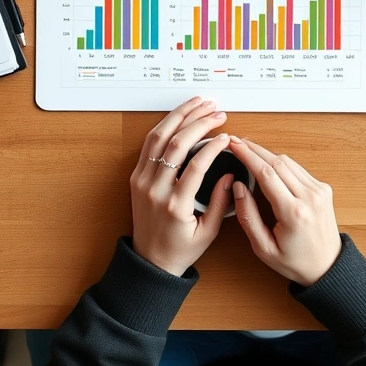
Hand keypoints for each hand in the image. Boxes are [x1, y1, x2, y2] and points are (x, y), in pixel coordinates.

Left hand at [130, 97, 234, 275]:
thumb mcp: (208, 232)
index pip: (195, 166)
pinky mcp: (136, 177)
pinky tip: (179, 116)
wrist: (149, 260)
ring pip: (158, 138)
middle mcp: (155, 190)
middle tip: (216, 112)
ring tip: (198, 104)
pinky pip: (149, 145)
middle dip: (198, 123)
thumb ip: (220, 202)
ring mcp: (142, 181)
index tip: (227, 137)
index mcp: (175, 206)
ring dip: (179, 117)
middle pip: (176, 145)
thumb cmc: (180, 249)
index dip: (213, 147)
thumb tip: (230, 174)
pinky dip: (164, 126)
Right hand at [229, 137, 341, 286]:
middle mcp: (309, 197)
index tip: (233, 145)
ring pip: (288, 161)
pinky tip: (266, 161)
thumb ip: (247, 217)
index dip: (247, 156)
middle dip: (254, 149)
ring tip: (247, 149)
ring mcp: (319, 190)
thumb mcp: (264, 248)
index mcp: (293, 213)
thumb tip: (237, 187)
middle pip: (277, 162)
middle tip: (236, 142)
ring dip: (266, 153)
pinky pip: (297, 168)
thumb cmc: (295, 262)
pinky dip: (279, 162)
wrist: (328, 267)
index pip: (266, 174)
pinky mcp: (323, 188)